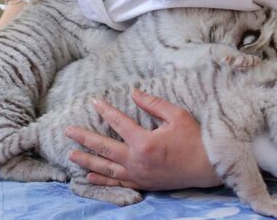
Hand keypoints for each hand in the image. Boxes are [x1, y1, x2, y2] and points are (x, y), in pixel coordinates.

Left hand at [65, 89, 221, 190]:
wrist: (209, 168)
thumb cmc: (195, 139)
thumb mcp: (177, 115)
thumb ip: (153, 104)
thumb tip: (134, 92)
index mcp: (145, 142)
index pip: (118, 122)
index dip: (105, 110)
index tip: (93, 100)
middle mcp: (137, 161)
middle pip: (104, 148)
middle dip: (84, 138)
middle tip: (68, 131)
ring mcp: (139, 175)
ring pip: (106, 168)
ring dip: (87, 160)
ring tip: (70, 154)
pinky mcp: (143, 184)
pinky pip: (117, 183)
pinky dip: (102, 180)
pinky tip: (89, 176)